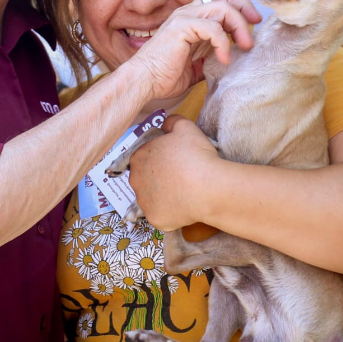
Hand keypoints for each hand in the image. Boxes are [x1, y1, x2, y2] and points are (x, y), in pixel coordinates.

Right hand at [125, 0, 259, 100]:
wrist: (144, 82)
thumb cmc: (165, 76)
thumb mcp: (197, 65)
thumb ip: (212, 55)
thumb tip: (232, 58)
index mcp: (191, 18)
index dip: (240, 6)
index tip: (253, 22)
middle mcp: (187, 12)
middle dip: (244, 8)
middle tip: (255, 26)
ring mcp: (184, 17)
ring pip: (222, 8)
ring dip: (238, 26)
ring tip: (244, 46)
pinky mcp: (182, 27)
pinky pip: (212, 27)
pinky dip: (223, 42)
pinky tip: (223, 58)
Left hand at [128, 115, 220, 230]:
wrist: (207, 187)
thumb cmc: (195, 154)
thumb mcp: (185, 127)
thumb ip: (171, 122)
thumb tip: (166, 125)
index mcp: (138, 157)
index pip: (145, 156)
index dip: (160, 157)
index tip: (175, 160)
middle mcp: (135, 181)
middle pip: (145, 178)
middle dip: (159, 177)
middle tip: (180, 176)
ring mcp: (144, 203)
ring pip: (152, 198)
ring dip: (164, 195)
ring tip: (185, 192)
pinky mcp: (155, 219)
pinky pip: (162, 214)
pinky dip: (171, 212)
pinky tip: (185, 206)